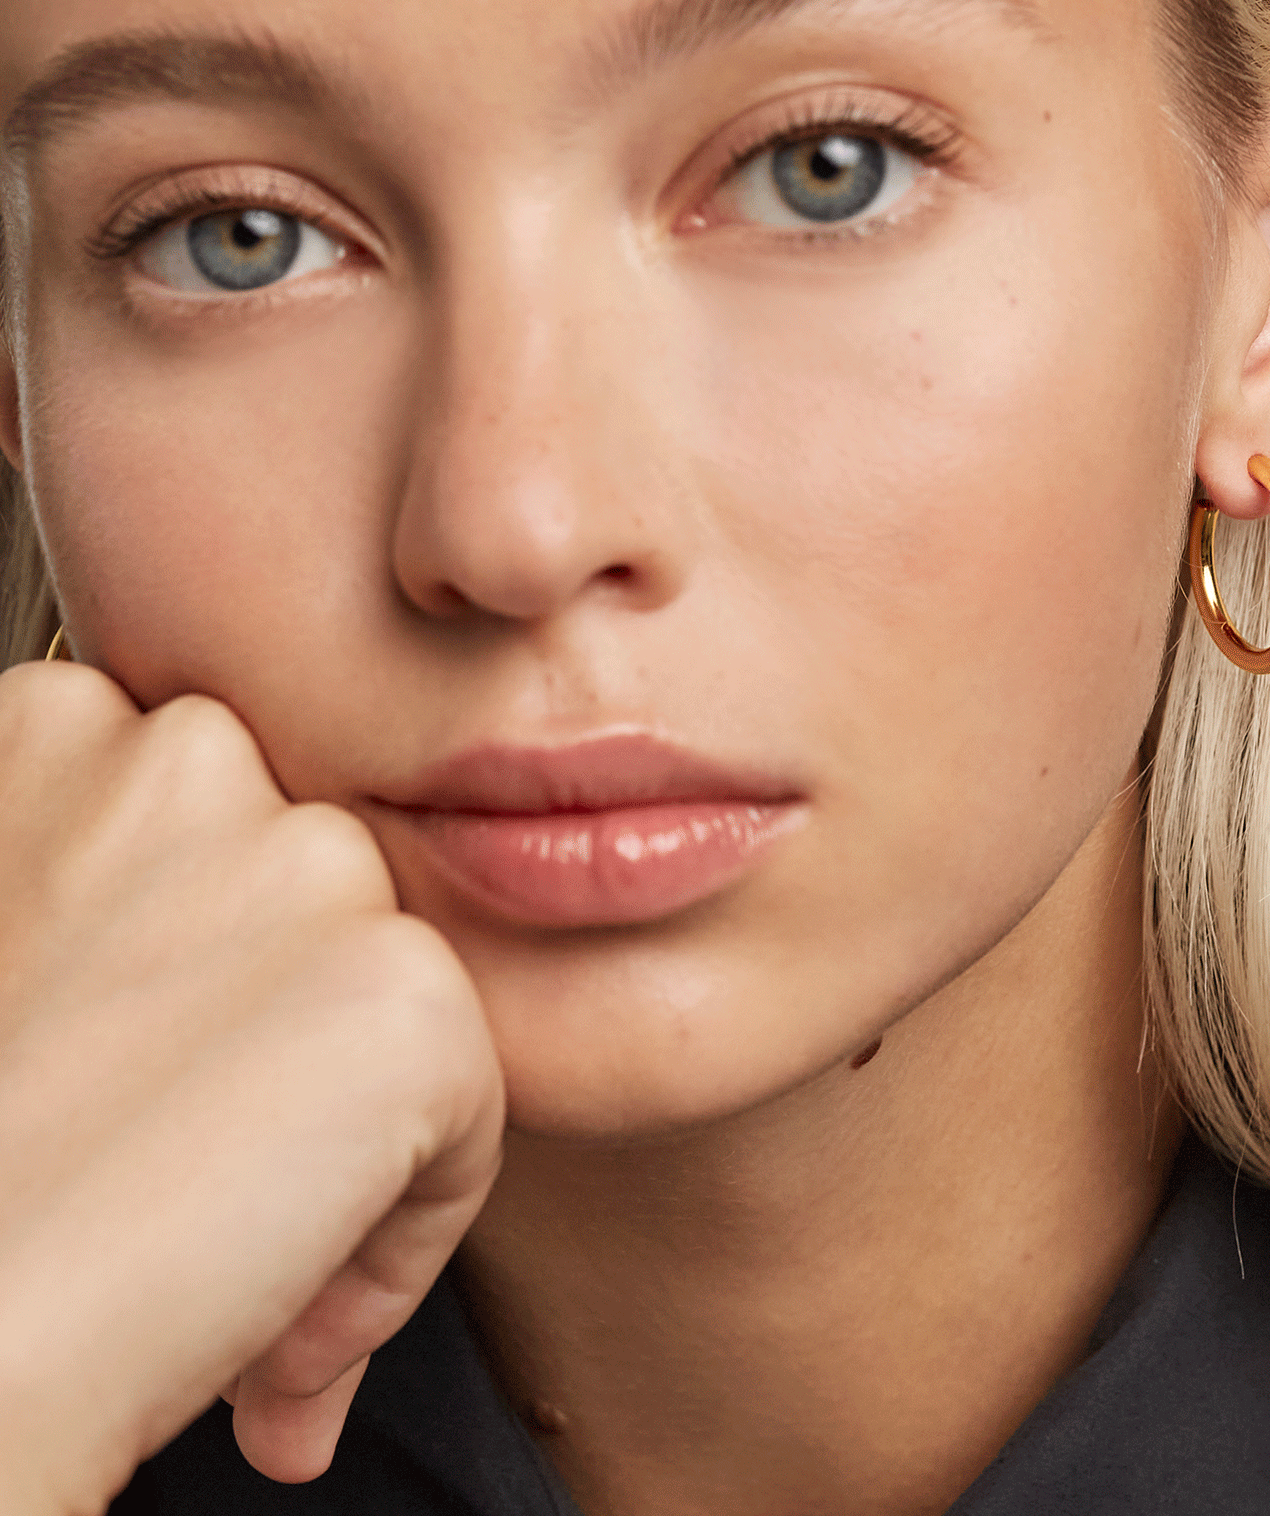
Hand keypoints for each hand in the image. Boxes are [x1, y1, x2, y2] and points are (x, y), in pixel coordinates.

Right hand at [0, 663, 504, 1512]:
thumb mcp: (7, 950)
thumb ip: (109, 896)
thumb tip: (217, 965)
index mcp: (61, 725)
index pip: (209, 816)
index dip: (183, 970)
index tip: (109, 1075)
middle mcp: (190, 751)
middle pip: (315, 889)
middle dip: (273, 1026)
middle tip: (154, 1161)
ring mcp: (307, 855)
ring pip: (391, 993)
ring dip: (335, 1120)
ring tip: (200, 1237)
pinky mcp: (398, 980)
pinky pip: (464, 1111)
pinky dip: (396, 1227)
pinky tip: (271, 1304)